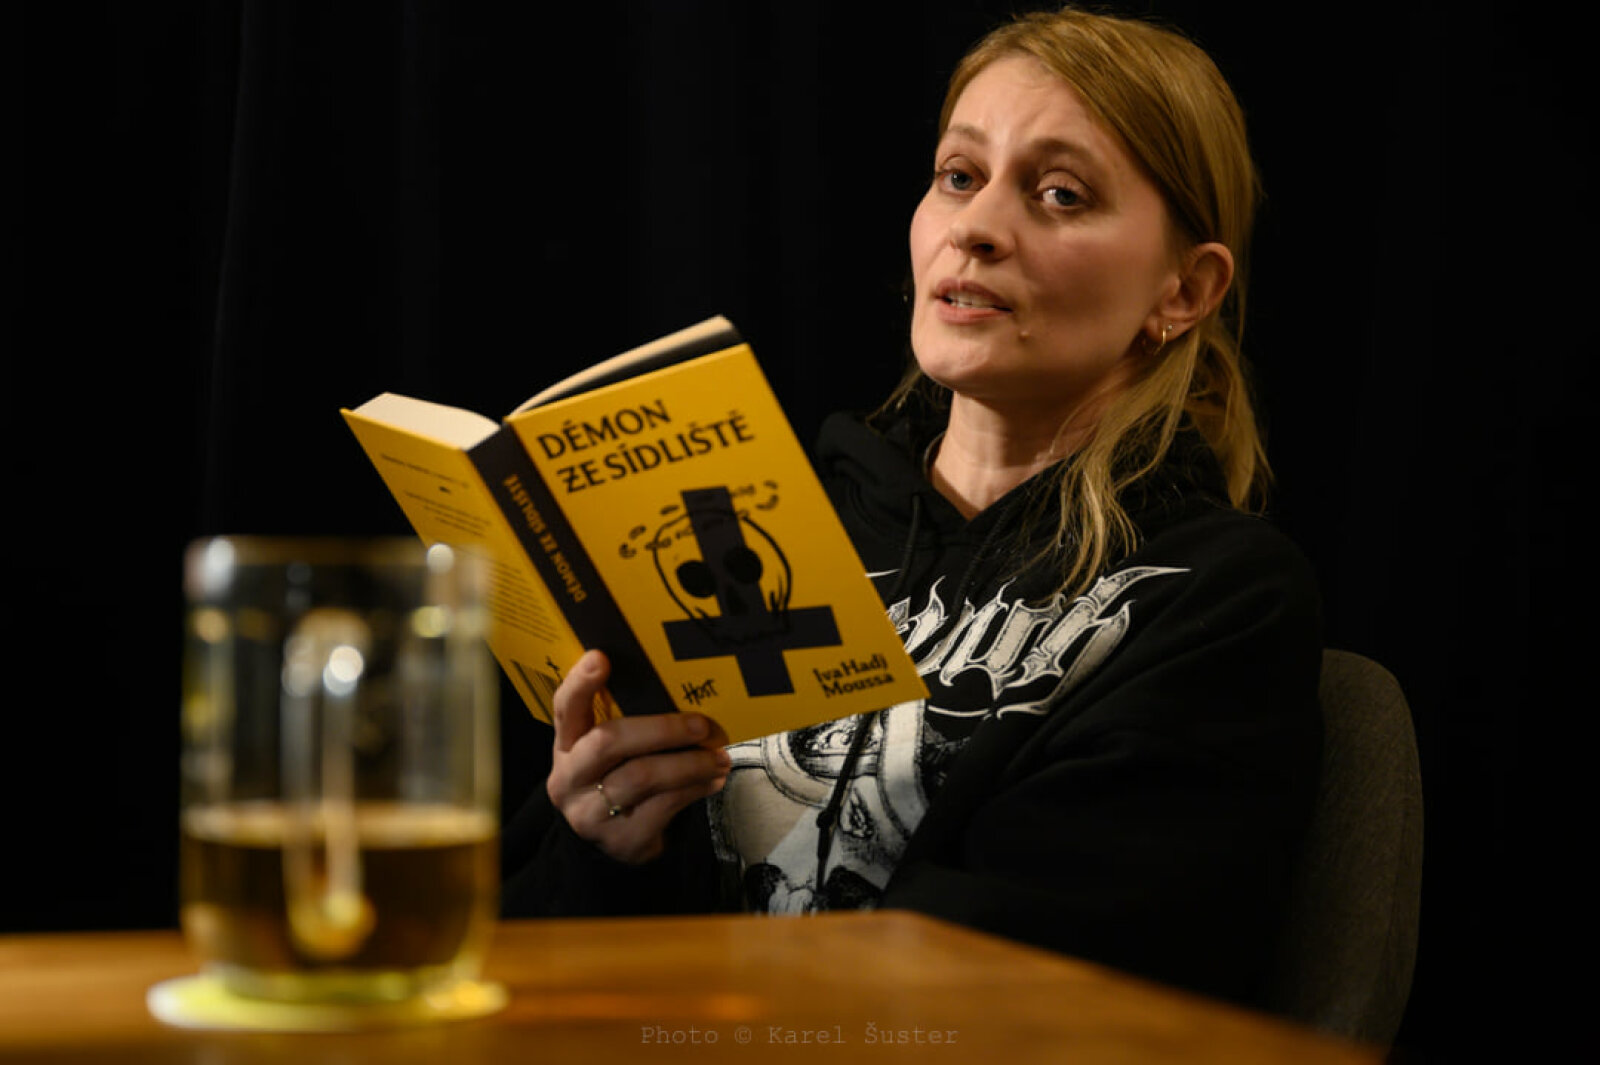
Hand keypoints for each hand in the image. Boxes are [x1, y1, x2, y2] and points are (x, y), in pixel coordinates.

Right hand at [546, 650, 730, 863]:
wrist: (611, 845)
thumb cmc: (617, 779)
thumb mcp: (608, 752)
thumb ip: (627, 721)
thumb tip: (680, 687)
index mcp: (566, 745)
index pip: (565, 708)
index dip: (580, 683)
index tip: (601, 658)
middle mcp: (570, 778)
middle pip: (608, 742)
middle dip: (662, 729)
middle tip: (703, 725)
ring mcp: (590, 813)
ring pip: (642, 776)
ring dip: (689, 763)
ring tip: (718, 756)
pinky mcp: (620, 840)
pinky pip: (663, 807)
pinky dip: (695, 789)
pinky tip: (712, 779)